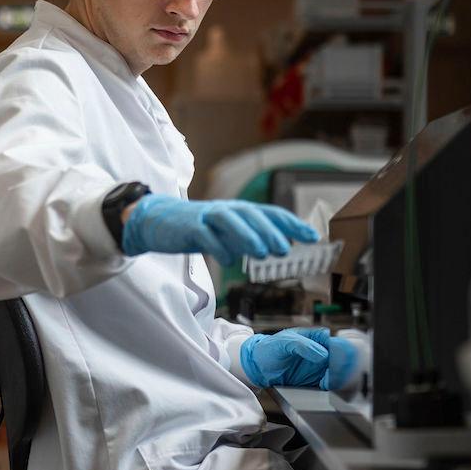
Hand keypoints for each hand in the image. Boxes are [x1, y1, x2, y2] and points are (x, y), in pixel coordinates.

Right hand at [121, 195, 317, 265]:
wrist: (158, 220)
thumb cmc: (198, 228)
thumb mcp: (227, 233)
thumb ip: (249, 238)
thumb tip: (276, 248)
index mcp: (238, 211)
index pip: (270, 213)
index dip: (291, 223)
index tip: (312, 236)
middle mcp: (226, 210)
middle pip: (252, 214)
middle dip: (271, 231)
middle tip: (285, 249)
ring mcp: (206, 216)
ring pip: (230, 219)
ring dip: (248, 234)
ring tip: (262, 252)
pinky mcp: (189, 226)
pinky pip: (205, 234)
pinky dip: (217, 245)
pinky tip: (228, 259)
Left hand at [240, 327, 362, 389]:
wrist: (256, 367)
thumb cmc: (268, 349)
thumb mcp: (283, 343)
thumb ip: (302, 346)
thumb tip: (322, 354)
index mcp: (314, 338)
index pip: (335, 342)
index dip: (340, 350)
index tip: (337, 359)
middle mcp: (319, 351)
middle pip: (340, 358)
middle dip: (343, 365)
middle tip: (336, 372)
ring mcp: (318, 366)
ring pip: (337, 371)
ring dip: (339, 376)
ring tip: (331, 380)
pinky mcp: (314, 380)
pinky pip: (329, 383)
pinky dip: (332, 385)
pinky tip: (326, 385)